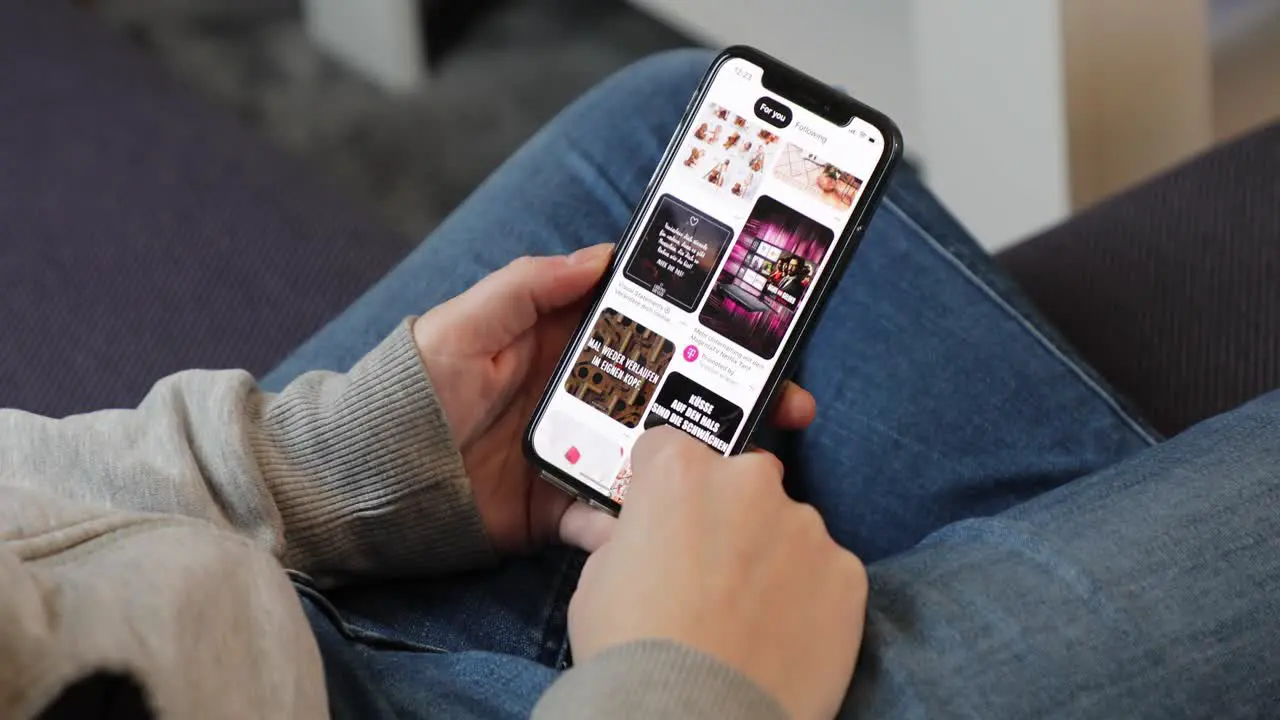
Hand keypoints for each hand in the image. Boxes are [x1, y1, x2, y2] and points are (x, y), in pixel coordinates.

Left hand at [412, 245, 817, 552]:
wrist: (370, 476)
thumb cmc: (412, 386)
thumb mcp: (466, 323)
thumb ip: (528, 285)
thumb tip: (600, 255)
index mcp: (568, 347)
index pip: (650, 330)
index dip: (702, 327)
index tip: (755, 326)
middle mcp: (586, 400)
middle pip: (671, 395)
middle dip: (732, 398)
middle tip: (789, 401)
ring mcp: (580, 456)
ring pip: (657, 457)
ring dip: (705, 460)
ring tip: (753, 464)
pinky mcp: (563, 509)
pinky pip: (611, 517)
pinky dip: (636, 525)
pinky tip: (674, 526)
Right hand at [568, 427, 867, 719]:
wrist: (692, 716)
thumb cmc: (632, 650)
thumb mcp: (596, 579)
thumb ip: (624, 537)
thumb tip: (629, 534)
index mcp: (680, 471)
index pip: (671, 448)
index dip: (663, 485)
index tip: (663, 517)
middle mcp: (749, 482)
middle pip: (741, 479)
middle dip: (728, 514)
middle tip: (709, 572)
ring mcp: (805, 526)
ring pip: (788, 526)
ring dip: (772, 555)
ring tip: (747, 616)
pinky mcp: (848, 573)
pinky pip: (826, 572)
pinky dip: (810, 596)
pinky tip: (781, 635)